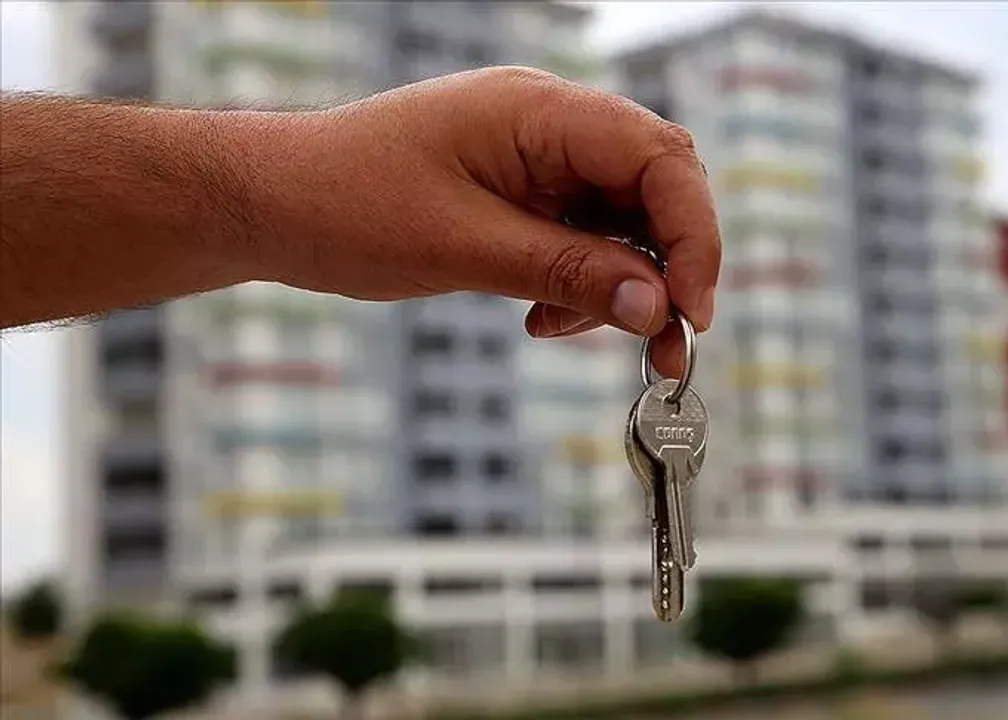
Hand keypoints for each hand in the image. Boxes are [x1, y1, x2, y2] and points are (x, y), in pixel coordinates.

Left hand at [246, 67, 720, 377]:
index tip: (690, 312)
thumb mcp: (463, 248)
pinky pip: (584, 235)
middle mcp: (550, 125)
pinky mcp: (522, 192)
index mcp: (540, 112)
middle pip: (655, 185)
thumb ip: (568, 272)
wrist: (272, 204)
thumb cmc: (346, 205)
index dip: (691, 236)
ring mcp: (538, 157)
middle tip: (666, 340)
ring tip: (585, 335)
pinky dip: (585, 282)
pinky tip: (547, 319)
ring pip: (624, 218)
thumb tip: (656, 307)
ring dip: (625, 283)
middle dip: (670, 264)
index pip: (659, 158)